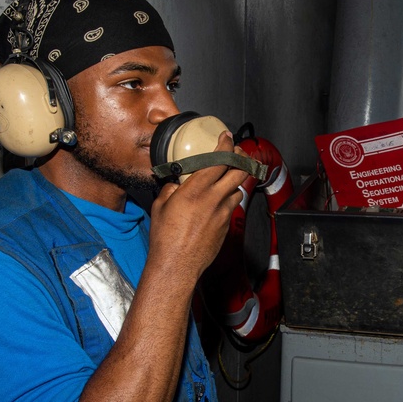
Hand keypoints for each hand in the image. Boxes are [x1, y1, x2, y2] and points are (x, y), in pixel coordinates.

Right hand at [147, 131, 249, 282]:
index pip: (218, 160)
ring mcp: (223, 213)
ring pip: (239, 189)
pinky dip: (229, 199)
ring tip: (230, 177)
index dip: (225, 145)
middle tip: (238, 153)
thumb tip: (175, 185)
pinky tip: (221, 201)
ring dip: (236, 180)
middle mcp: (214, 198)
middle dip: (241, 158)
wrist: (177, 264)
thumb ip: (170, 190)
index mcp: (196, 189)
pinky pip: (233, 206)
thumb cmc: (165, 238)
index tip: (226, 137)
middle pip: (239, 171)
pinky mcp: (226, 226)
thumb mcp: (160, 207)